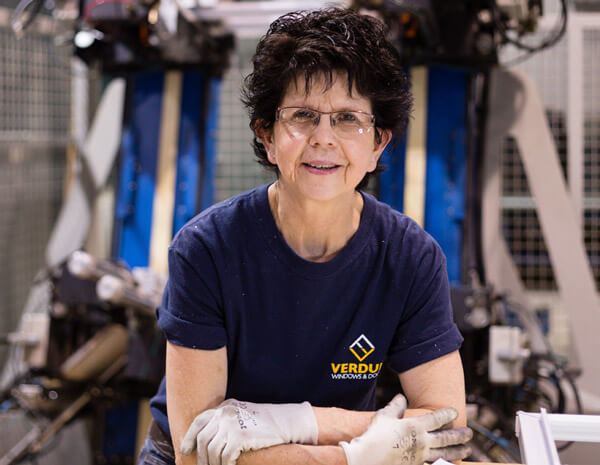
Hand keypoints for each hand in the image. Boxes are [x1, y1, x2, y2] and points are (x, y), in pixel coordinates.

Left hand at [180, 399, 318, 464]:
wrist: (285, 422)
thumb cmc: (264, 423)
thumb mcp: (241, 416)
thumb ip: (225, 422)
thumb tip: (208, 441)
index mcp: (224, 407)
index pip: (199, 421)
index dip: (189, 437)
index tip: (185, 451)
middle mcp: (225, 413)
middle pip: (203, 439)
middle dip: (201, 458)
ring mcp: (232, 424)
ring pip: (212, 450)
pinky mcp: (240, 437)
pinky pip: (225, 457)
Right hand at [340, 394, 471, 464]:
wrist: (368, 458)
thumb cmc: (375, 435)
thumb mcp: (384, 416)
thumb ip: (395, 407)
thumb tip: (401, 397)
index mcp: (415, 426)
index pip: (437, 419)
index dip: (447, 414)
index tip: (455, 412)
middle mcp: (422, 441)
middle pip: (446, 438)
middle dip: (459, 435)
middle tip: (470, 433)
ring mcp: (420, 455)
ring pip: (444, 453)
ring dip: (457, 451)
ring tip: (467, 450)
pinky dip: (444, 464)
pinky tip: (449, 463)